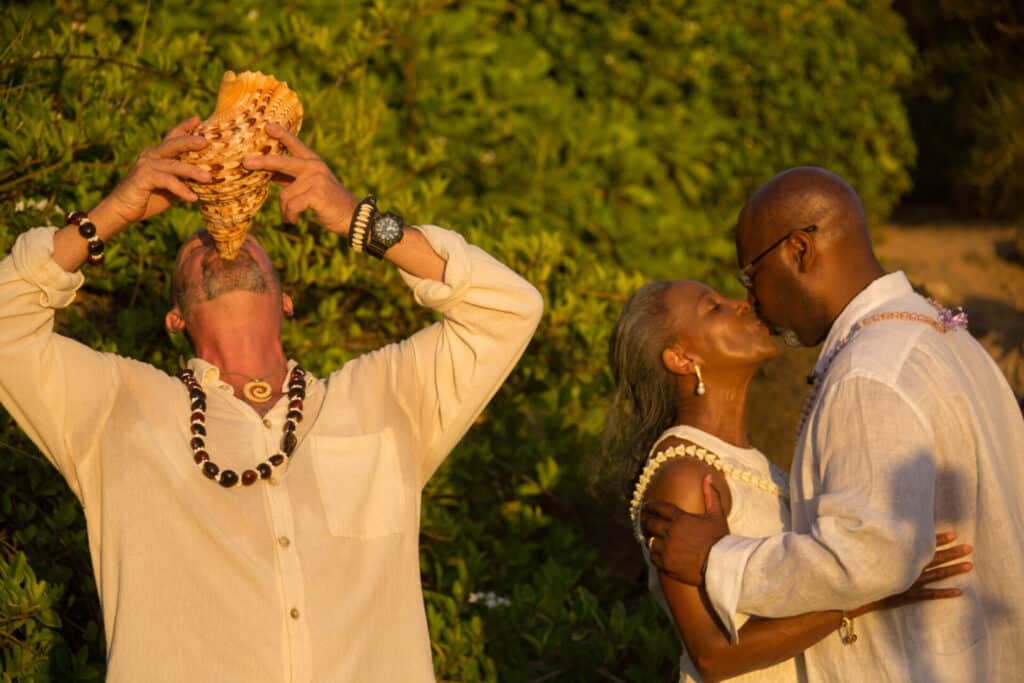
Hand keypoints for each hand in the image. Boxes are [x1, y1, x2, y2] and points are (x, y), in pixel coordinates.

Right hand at [91, 117, 210, 232]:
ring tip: (208, 178)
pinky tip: (193, 198)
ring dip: (192, 172)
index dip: (185, 127)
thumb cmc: (149, 198)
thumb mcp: (171, 187)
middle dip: (190, 141)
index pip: (172, 136)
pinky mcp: (142, 177)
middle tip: (206, 141)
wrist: (123, 211)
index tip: (198, 119)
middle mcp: (151, 155)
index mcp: (158, 154)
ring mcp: (146, 165)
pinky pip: (166, 181)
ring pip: (173, 165)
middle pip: (173, 144)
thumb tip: (208, 178)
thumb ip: (184, 179)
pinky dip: (181, 189)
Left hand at [242, 123, 357, 234]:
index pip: (295, 144)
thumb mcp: (311, 185)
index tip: (267, 126)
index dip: (281, 134)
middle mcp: (314, 167)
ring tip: (290, 216)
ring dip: (285, 210)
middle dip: (263, 162)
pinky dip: (290, 216)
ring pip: (285, 195)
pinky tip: (293, 220)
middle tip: (246, 162)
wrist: (351, 216)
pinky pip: (291, 206)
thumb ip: (292, 177)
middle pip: (282, 162)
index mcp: (313, 162)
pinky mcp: (316, 194)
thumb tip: (269, 173)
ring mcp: (316, 179)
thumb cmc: (327, 202)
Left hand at [642, 474, 728, 585]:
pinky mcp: (666, 565)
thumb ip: (711, 495)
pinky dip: (655, 554)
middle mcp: (670, 533)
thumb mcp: (717, 515)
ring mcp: (667, 550)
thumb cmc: (720, 539)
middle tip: (646, 520)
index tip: (647, 505)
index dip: (650, 505)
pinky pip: (653, 557)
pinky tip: (658, 553)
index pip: (659, 508)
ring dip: (651, 538)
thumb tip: (707, 476)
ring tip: (652, 537)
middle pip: (650, 523)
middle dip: (647, 520)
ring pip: (650, 541)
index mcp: (680, 519)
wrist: (722, 566)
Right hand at [847, 531, 972, 616]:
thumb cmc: (861, 567)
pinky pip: (931, 594)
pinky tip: (959, 591)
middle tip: (969, 547)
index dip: (939, 540)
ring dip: (954, 570)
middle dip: (953, 552)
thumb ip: (881, 541)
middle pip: (935, 558)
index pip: (924, 545)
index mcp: (902, 555)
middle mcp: (909, 567)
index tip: (954, 534)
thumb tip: (886, 526)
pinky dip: (945, 593)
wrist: (854, 589)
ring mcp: (911, 582)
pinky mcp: (909, 595)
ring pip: (937, 574)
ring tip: (970, 565)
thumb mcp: (871, 550)